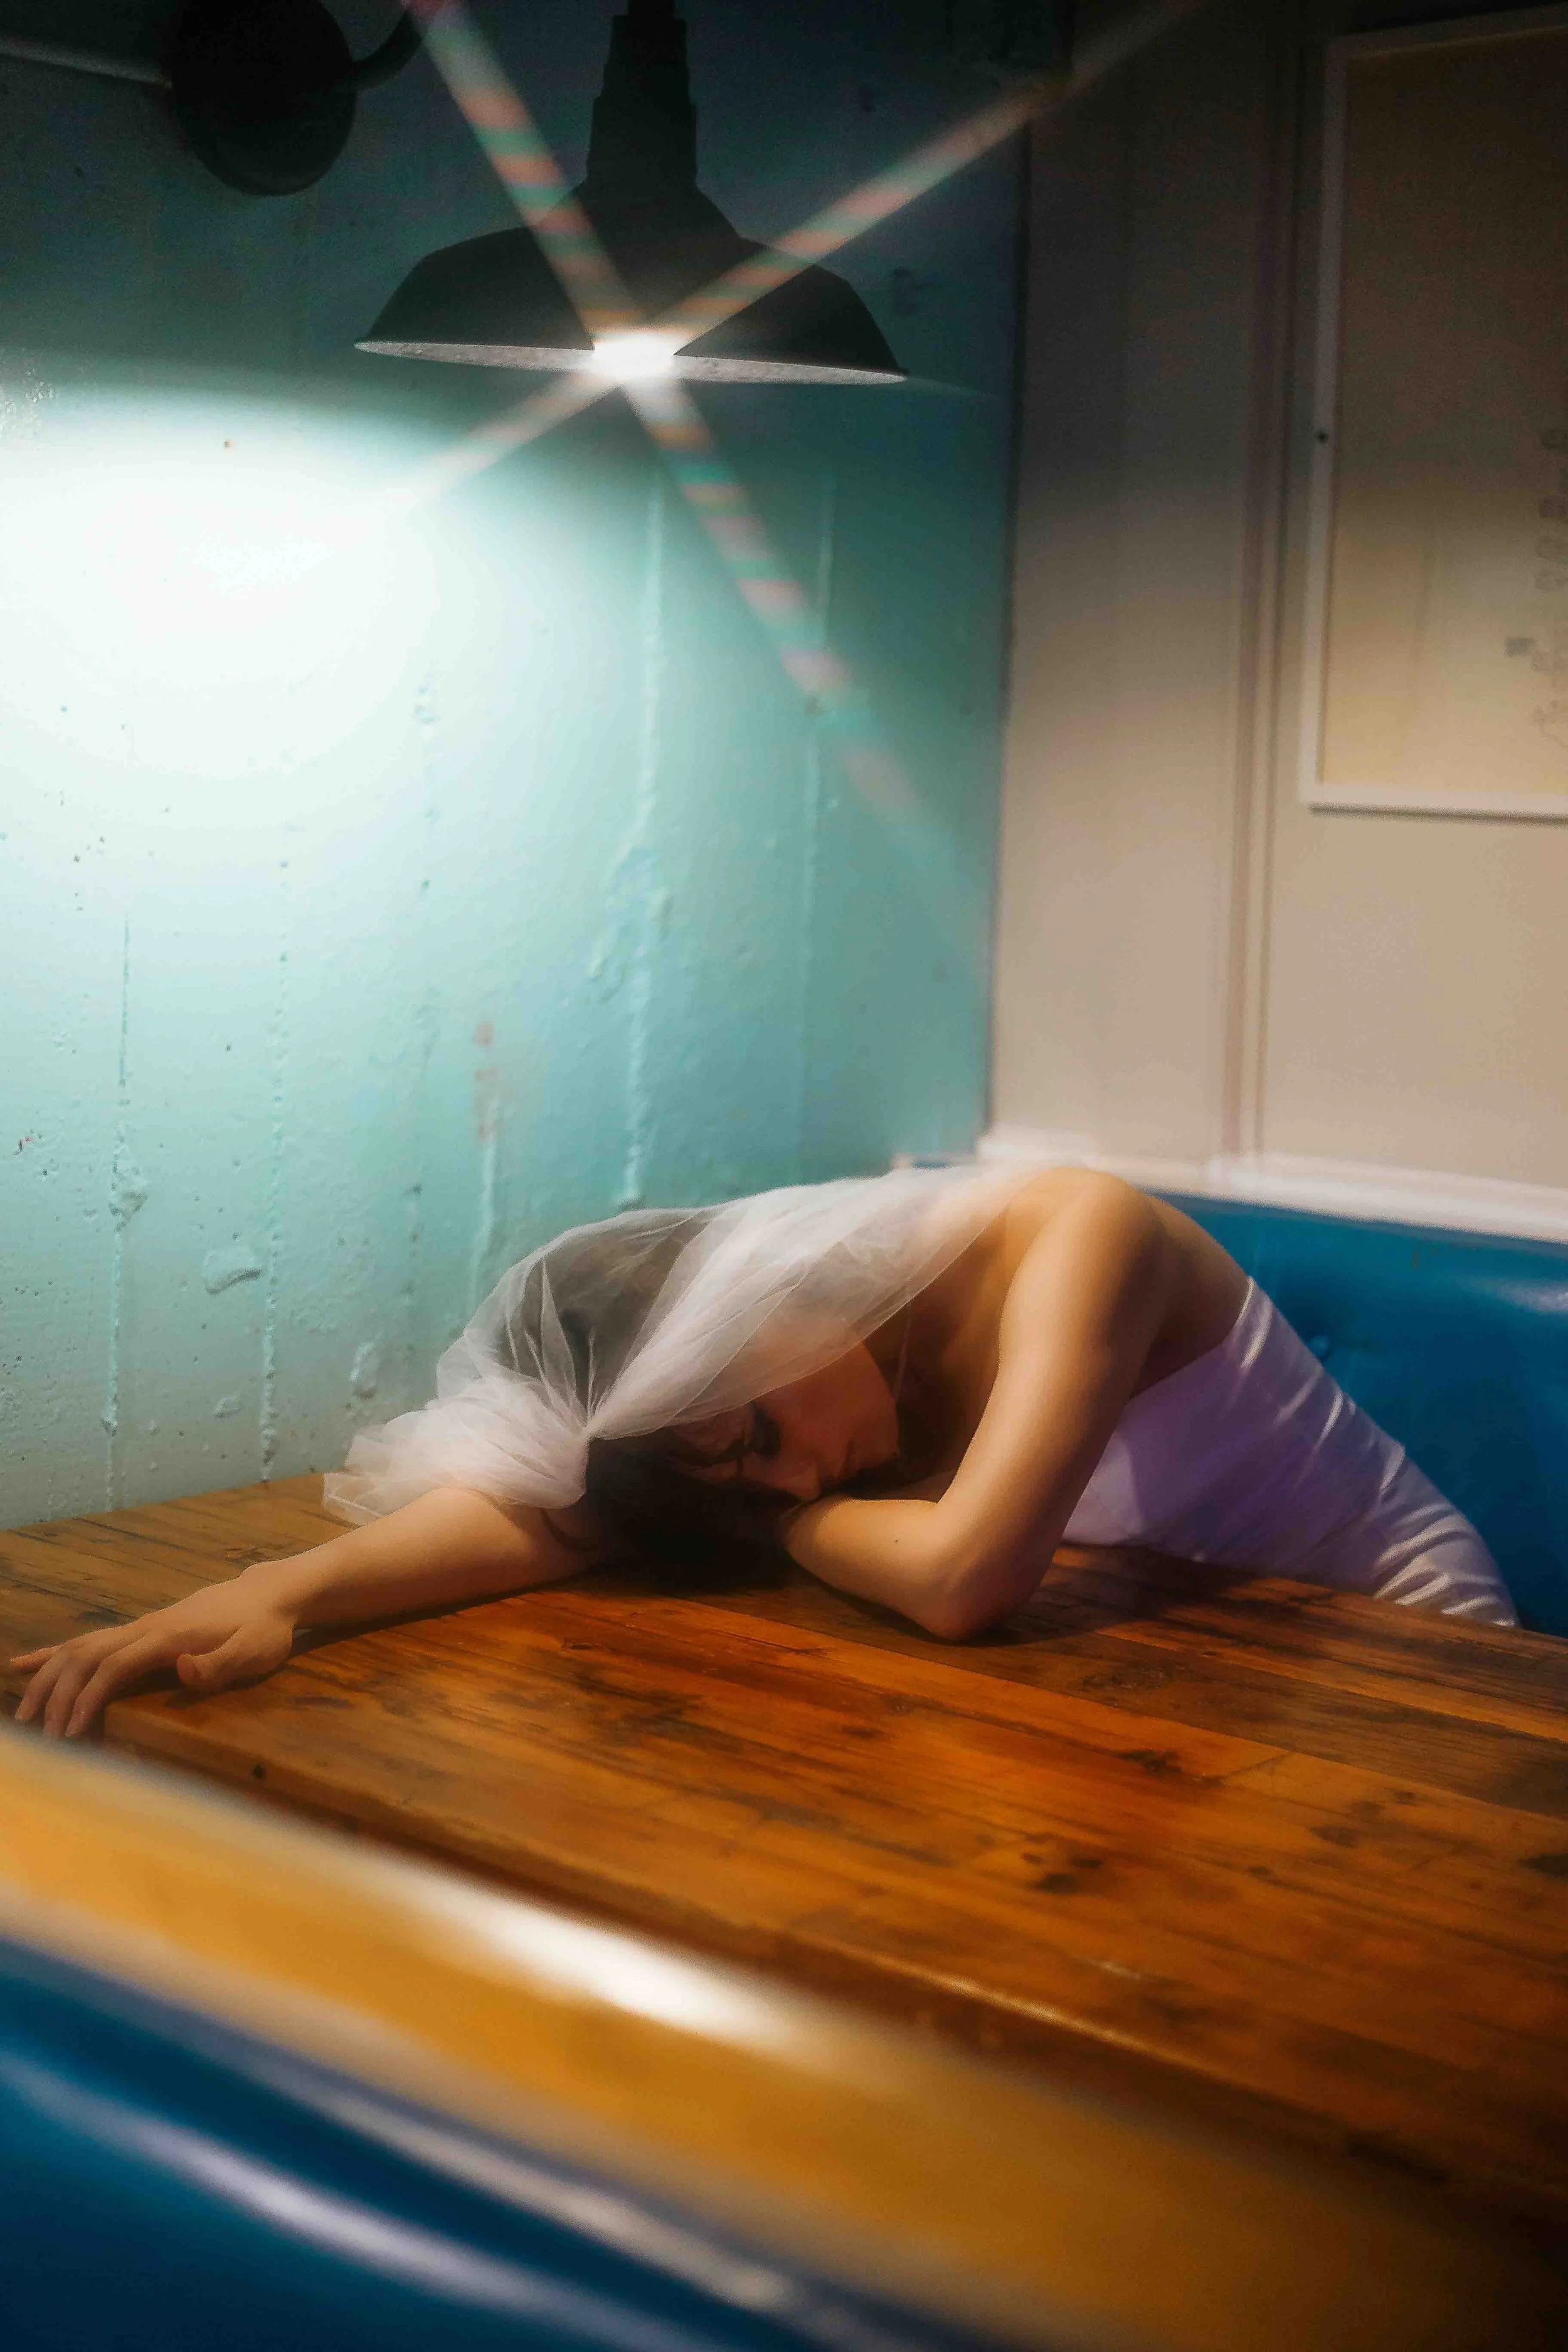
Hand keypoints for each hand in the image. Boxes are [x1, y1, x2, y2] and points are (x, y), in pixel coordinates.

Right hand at [10, 1574, 297, 1738]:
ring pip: (81, 1646)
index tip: (71, 1732)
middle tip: (42, 1734)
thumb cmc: (265, 1628)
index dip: (89, 1698)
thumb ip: (219, 1664)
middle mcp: (147, 1627)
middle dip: (59, 1693)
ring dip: (49, 1676)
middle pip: (87, 1656)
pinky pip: (92, 1639)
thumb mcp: (254, 1650)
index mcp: (169, 1636)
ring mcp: (142, 1625)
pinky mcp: (144, 1628)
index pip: (115, 1666)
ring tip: (24, 1711)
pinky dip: (56, 1653)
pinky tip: (26, 1663)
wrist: (271, 1593)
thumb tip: (181, 1671)